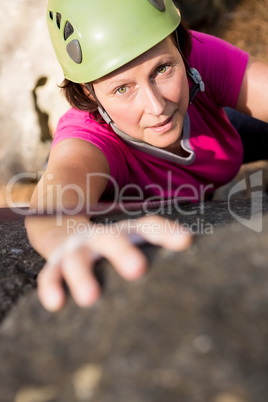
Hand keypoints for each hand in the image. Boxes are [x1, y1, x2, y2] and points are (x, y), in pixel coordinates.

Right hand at [37, 216, 190, 310]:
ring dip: (83, 276)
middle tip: (137, 270)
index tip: (186, 242)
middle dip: (122, 252)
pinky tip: (56, 304)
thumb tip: (191, 248)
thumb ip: (161, 242)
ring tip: (90, 298)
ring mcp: (76, 249)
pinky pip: (50, 275)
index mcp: (124, 231)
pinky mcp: (55, 265)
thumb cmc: (111, 243)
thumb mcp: (134, 240)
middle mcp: (100, 237)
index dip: (166, 232)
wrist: (66, 230)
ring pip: (78, 260)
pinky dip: (51, 287)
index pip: (147, 227)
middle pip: (110, 239)